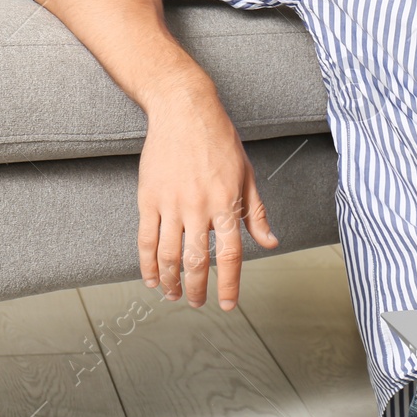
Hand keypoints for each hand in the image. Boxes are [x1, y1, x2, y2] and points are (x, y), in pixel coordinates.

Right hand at [136, 74, 278, 310]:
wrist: (185, 111)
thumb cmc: (220, 141)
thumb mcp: (247, 175)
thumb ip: (256, 213)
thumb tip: (270, 242)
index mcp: (227, 203)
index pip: (231, 255)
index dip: (230, 284)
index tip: (228, 304)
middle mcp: (199, 208)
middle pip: (197, 262)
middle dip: (197, 289)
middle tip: (197, 303)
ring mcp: (171, 204)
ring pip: (168, 256)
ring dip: (171, 282)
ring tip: (174, 295)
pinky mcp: (148, 199)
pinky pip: (146, 240)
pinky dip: (147, 264)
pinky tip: (152, 279)